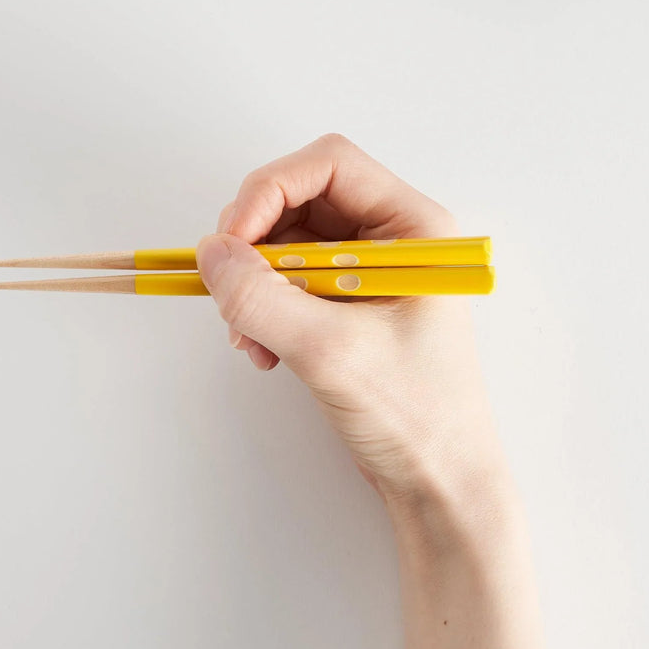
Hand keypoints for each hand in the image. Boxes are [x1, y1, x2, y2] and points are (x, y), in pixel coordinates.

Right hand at [196, 133, 501, 508]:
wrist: (438, 483)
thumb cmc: (415, 416)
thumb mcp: (331, 352)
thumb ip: (264, 298)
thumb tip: (210, 254)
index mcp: (412, 229)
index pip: (329, 165)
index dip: (270, 189)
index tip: (233, 238)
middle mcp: (390, 239)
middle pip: (298, 199)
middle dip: (254, 242)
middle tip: (231, 289)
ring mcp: (365, 273)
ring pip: (284, 242)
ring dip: (253, 282)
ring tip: (249, 335)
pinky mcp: (344, 306)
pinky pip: (285, 281)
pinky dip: (261, 308)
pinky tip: (262, 350)